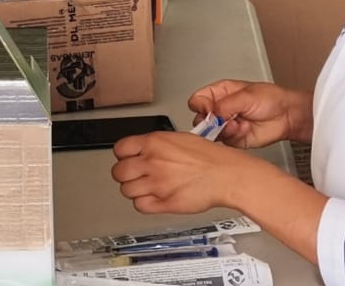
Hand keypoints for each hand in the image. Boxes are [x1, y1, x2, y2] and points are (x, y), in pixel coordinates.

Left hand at [111, 131, 255, 214]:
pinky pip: (140, 206)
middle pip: (119, 172)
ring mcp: (157, 183)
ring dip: (134, 190)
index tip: (127, 159)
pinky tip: (154, 199)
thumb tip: (142, 150)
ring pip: (127, 190)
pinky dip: (144, 204)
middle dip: (125, 175)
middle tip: (135, 176)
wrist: (226, 174)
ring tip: (146, 188)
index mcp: (153, 142)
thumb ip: (156, 145)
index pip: (120, 149)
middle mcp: (151, 162)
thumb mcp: (177, 138)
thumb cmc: (208, 156)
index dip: (122, 156)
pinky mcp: (164, 203)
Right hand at [188, 79, 308, 148]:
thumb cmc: (271, 99)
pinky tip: (245, 129)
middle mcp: (220, 109)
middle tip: (222, 120)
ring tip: (238, 124)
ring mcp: (226, 125)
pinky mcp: (234, 139)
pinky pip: (225, 142)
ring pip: (211, 132)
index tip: (210, 109)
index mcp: (219, 93)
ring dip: (224, 129)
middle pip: (200, 118)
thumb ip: (225, 104)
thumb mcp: (246, 95)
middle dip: (210, 121)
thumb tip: (211, 113)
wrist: (287, 116)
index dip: (200, 105)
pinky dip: (234, 136)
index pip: (198, 100)